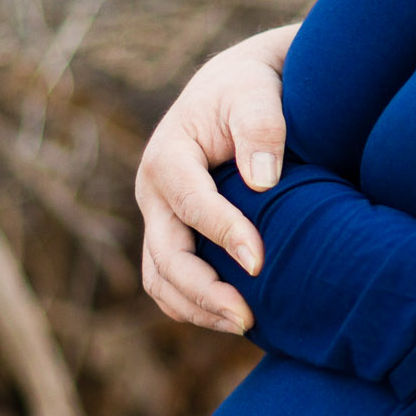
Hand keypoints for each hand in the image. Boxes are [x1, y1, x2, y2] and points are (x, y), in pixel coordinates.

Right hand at [135, 24, 297, 333]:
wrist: (236, 91)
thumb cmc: (250, 90)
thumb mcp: (257, 94)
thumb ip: (262, 129)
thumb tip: (262, 181)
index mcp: (168, 156)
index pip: (191, 205)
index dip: (224, 235)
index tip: (259, 262)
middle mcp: (152, 193)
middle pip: (166, 256)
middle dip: (204, 292)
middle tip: (249, 317)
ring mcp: (158, 218)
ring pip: (160, 279)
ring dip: (197, 309)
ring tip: (245, 325)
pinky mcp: (171, 235)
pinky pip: (169, 283)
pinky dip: (195, 306)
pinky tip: (234, 317)